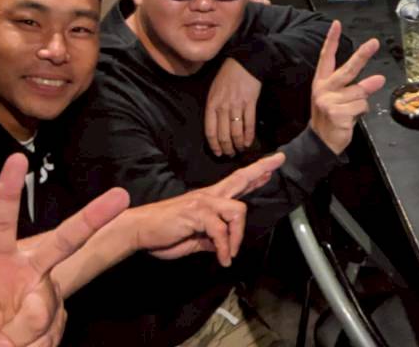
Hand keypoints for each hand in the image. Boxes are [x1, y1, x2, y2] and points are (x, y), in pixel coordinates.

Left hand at [0, 154, 128, 345]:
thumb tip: (6, 341)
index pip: (1, 222)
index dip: (8, 191)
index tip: (17, 159)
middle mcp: (28, 271)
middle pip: (64, 241)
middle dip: (94, 217)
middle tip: (121, 197)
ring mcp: (47, 297)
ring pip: (42, 313)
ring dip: (17, 339)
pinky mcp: (57, 322)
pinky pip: (46, 339)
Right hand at [134, 153, 284, 266]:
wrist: (139, 230)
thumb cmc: (164, 234)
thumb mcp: (194, 239)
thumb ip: (210, 238)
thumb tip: (222, 245)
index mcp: (209, 199)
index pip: (236, 182)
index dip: (255, 174)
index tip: (272, 164)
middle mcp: (208, 196)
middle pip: (240, 178)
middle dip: (261, 169)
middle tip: (279, 160)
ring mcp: (203, 202)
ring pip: (237, 210)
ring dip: (237, 236)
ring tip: (229, 254)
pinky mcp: (196, 214)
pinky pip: (220, 230)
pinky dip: (224, 247)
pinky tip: (222, 259)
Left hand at [204, 58, 261, 156]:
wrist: (243, 62)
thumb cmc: (226, 77)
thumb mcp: (213, 91)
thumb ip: (213, 108)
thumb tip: (215, 128)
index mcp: (211, 104)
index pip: (210, 131)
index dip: (214, 145)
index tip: (218, 153)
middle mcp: (222, 107)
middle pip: (223, 135)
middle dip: (227, 148)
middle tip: (230, 154)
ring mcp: (236, 105)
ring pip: (236, 132)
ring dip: (238, 145)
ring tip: (240, 149)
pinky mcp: (250, 103)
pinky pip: (249, 124)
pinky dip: (249, 136)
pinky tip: (249, 142)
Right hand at [309, 21, 384, 155]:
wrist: (320, 142)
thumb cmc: (331, 117)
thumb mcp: (339, 99)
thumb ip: (356, 87)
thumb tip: (379, 78)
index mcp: (321, 82)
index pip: (326, 57)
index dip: (331, 40)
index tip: (336, 24)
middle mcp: (324, 89)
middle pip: (348, 69)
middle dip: (362, 55)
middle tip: (374, 43)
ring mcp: (329, 101)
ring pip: (360, 93)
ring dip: (361, 103)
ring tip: (350, 111)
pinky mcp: (338, 113)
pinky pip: (362, 107)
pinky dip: (360, 113)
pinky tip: (350, 120)